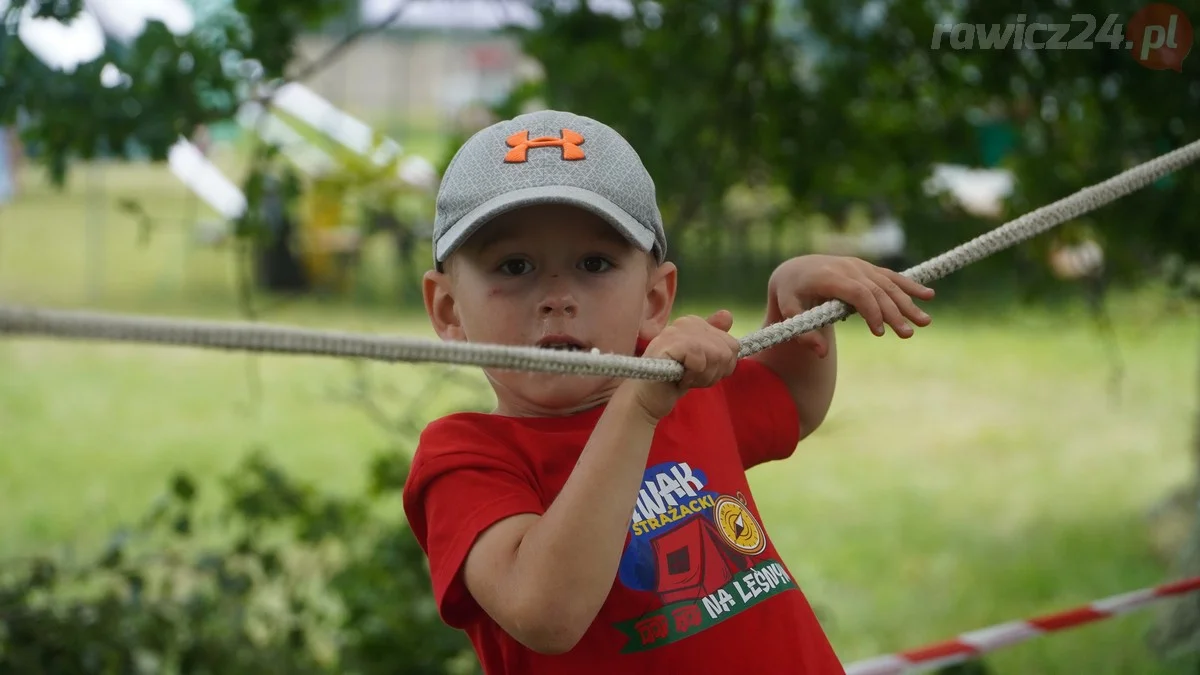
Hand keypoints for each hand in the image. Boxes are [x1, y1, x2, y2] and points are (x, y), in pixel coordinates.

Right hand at [623, 310, 740, 422]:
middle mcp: (686, 322)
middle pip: (727, 351)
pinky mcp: (670, 343)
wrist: (645, 398)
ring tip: (685, 378)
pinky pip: (700, 359)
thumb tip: (728, 314)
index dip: (722, 367)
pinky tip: (680, 379)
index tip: (701, 372)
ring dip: (704, 376)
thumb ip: (716, 341)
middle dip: (714, 373)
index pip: (732, 345)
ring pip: (716, 355)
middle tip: (692, 377)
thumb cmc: (673, 380)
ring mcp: (677, 331)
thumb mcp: (703, 362)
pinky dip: (693, 376)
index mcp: (695, 323)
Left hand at [768, 255, 934, 355]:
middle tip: (908, 334)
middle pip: (877, 290)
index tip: (879, 333)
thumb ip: (803, 333)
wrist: (796, 269)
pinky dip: (910, 285)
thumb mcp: (788, 312)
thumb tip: (821, 352)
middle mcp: (848, 268)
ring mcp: (860, 266)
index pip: (857, 292)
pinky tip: (929, 295)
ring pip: (888, 284)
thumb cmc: (791, 293)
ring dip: (908, 303)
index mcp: (829, 276)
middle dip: (894, 313)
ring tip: (925, 322)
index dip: (871, 311)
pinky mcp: (868, 269)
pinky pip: (891, 277)